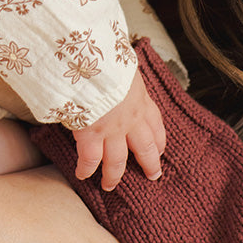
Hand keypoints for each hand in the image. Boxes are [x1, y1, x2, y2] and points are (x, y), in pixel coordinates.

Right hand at [73, 69, 165, 190]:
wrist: (91, 63)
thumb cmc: (106, 57)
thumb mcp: (124, 63)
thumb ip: (124, 74)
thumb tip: (119, 68)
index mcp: (140, 98)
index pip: (155, 123)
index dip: (158, 139)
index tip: (159, 149)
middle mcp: (131, 119)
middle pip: (144, 148)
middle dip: (149, 163)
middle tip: (152, 175)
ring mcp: (111, 130)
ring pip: (116, 161)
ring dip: (114, 175)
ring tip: (110, 184)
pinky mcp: (91, 135)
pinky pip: (90, 159)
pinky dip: (86, 168)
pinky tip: (82, 174)